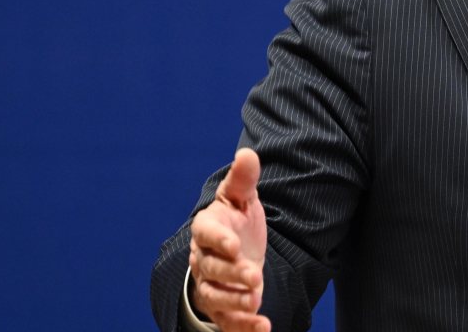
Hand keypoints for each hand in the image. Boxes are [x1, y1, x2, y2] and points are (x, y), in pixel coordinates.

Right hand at [189, 148, 270, 331]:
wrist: (234, 250)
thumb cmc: (237, 220)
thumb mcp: (242, 198)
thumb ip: (244, 180)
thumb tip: (247, 154)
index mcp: (207, 230)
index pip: (207, 235)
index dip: (219, 240)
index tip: (235, 244)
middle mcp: (204, 260)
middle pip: (212, 270)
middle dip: (232, 275)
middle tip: (255, 277)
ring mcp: (211, 285)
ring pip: (216, 297)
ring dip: (236, 302)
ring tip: (257, 301)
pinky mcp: (222, 307)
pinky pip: (227, 321)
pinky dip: (243, 327)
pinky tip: (263, 328)